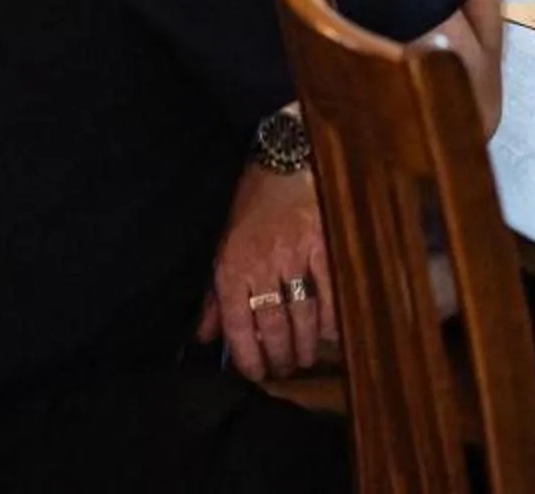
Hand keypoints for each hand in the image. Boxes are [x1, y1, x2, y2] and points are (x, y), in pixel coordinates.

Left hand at [195, 164, 336, 376]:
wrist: (283, 160)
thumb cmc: (250, 204)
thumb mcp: (221, 246)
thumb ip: (213, 296)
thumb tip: (203, 336)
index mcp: (232, 266)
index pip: (238, 325)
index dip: (248, 356)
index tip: (256, 375)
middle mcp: (261, 264)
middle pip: (273, 325)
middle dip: (279, 355)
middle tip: (285, 371)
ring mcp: (294, 255)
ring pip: (302, 314)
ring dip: (305, 344)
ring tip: (305, 359)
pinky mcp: (322, 244)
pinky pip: (329, 291)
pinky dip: (332, 317)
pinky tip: (331, 333)